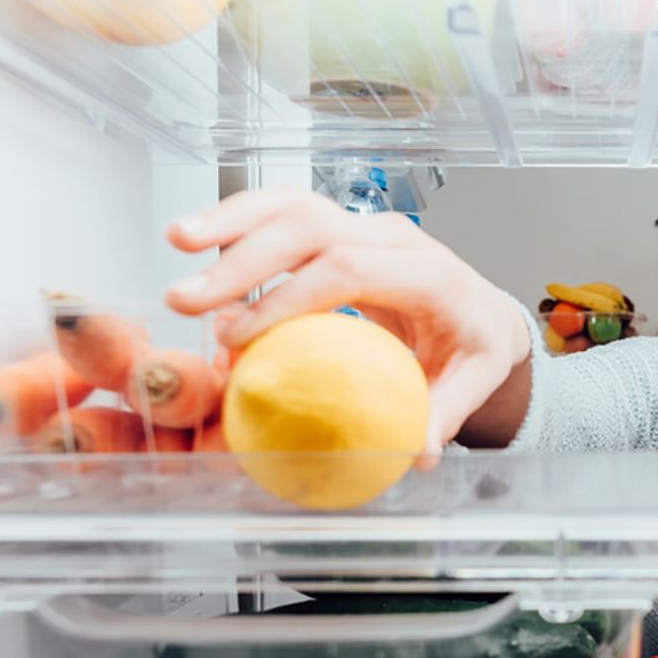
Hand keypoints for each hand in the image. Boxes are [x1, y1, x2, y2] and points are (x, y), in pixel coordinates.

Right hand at [164, 186, 530, 456]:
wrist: (480, 309)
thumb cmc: (472, 345)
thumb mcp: (473, 381)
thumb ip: (444, 413)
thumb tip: (417, 453)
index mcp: (428, 273)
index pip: (350, 270)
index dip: (289, 298)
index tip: (240, 336)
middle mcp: (393, 237)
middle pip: (311, 228)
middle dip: (243, 259)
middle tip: (188, 300)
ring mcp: (364, 225)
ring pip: (292, 204)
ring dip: (231, 220)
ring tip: (177, 241)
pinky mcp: (340, 227)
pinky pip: (285, 211)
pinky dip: (239, 219)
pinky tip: (195, 236)